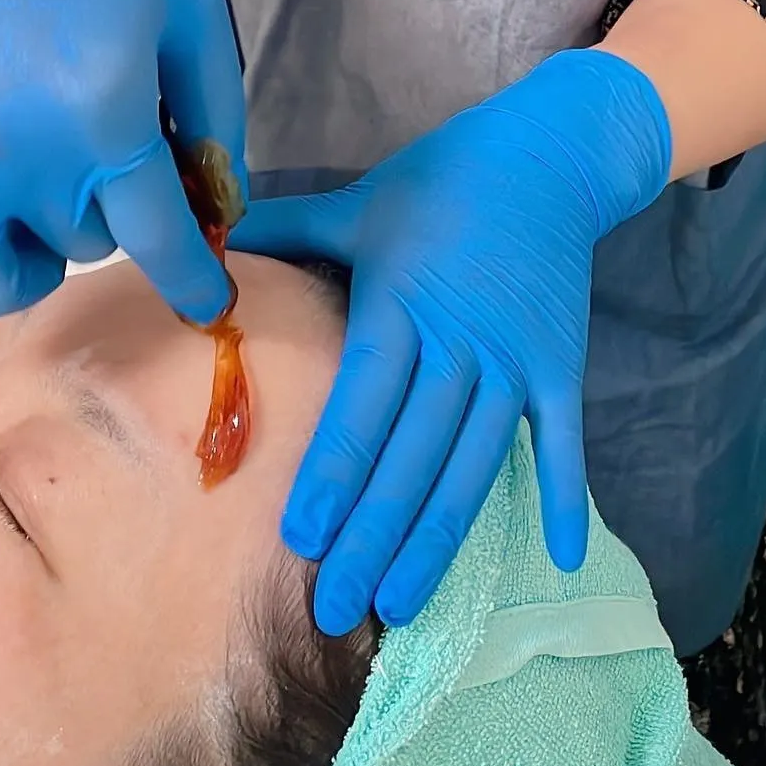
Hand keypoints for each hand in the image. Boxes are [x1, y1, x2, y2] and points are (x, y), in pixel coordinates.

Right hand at [0, 0, 242, 323]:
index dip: (190, 282)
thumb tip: (217, 193)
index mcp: (100, 115)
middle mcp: (8, 153)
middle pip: (64, 259)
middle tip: (75, 179)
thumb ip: (212, 104)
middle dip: (82, 224)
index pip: (159, 243)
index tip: (202, 300)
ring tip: (2, 204)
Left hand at [231, 50, 670, 629]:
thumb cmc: (442, 180)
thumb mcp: (358, 203)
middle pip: (411, 457)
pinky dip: (564, 498)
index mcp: (400, 306)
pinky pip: (564, 442)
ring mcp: (515, 361)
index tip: (301, 540)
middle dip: (372, 537)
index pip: (362, 408)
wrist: (550, 155)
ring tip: (403, 603)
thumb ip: (285, 233)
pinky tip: (557, 558)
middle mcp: (459, 344)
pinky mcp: (561, 367)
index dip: (333, 476)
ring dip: (439, 539)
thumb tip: (201, 245)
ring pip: (473, 465)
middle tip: (337, 610)